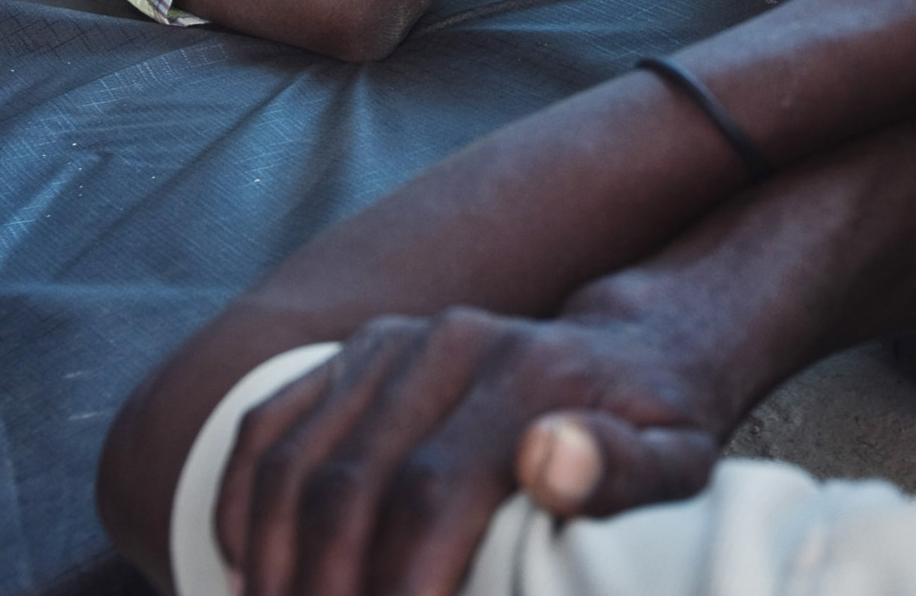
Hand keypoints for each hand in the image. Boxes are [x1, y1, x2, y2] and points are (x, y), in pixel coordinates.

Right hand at [216, 307, 725, 595]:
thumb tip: (549, 464)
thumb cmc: (653, 429)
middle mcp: (445, 345)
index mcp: (525, 375)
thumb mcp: (677, 457)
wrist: (628, 351)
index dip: (397, 587)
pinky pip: (264, 430)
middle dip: (322, 592)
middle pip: (345, 489)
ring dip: (269, 568)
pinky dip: (238, 509)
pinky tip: (248, 576)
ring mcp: (388, 345)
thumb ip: (626, 469)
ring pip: (290, 465)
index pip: (429, 496)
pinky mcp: (350, 354)